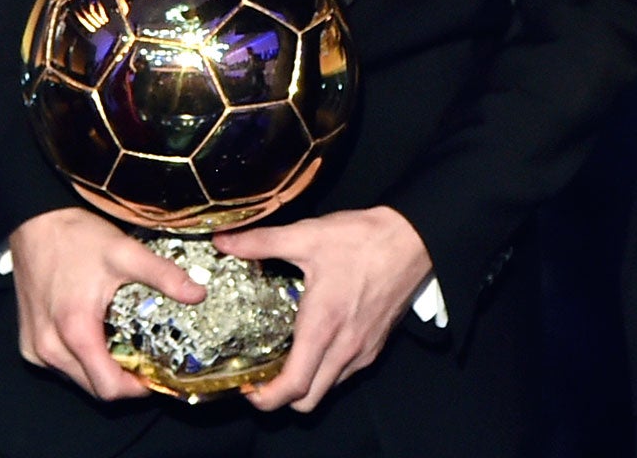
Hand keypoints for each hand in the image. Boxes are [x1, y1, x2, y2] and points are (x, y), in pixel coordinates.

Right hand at [8, 207, 206, 400]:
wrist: (36, 223)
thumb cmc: (77, 238)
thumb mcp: (126, 252)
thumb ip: (163, 275)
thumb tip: (199, 294)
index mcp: (75, 332)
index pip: (108, 388)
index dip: (136, 388)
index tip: (156, 375)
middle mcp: (49, 348)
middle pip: (93, 387)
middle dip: (122, 380)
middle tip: (145, 359)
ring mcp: (35, 348)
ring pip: (75, 378)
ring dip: (100, 369)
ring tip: (123, 344)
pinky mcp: (27, 342)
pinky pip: (59, 365)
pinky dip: (79, 359)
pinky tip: (96, 334)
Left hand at [216, 207, 433, 411]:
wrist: (412, 238)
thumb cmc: (363, 239)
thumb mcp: (307, 235)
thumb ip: (261, 242)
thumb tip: (224, 242)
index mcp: (322, 326)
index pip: (293, 386)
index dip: (266, 398)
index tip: (248, 387)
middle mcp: (344, 347)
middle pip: (308, 400)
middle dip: (281, 398)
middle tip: (263, 376)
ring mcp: (363, 350)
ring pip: (328, 389)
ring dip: (306, 384)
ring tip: (288, 358)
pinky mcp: (377, 344)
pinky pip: (346, 374)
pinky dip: (327, 371)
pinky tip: (318, 342)